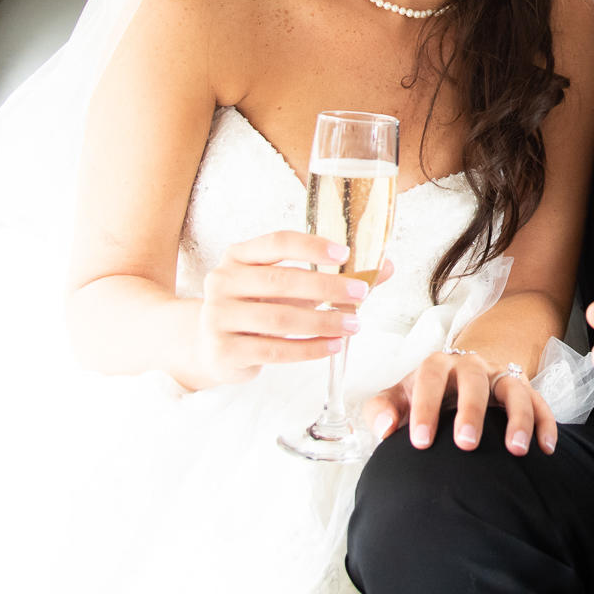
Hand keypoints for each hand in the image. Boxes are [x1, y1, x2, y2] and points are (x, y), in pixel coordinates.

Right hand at [195, 231, 392, 385]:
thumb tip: (386, 267)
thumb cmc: (257, 308)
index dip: (311, 246)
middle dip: (327, 286)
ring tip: (353, 324)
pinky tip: (332, 345)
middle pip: (281, 280)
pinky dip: (309, 348)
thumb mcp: (287, 286)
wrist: (207, 346)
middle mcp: (223, 282)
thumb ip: (332, 276)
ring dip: (323, 321)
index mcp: (238, 256)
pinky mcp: (223, 350)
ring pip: (280, 319)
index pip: (276, 242)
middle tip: (361, 292)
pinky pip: (275, 349)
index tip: (345, 253)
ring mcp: (218, 317)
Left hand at [366, 351, 558, 456]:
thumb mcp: (401, 396)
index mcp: (438, 366)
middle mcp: (471, 367)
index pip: (430, 378)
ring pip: (514, 388)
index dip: (426, 407)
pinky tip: (545, 449)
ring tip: (515, 450)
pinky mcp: (524, 390)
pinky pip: (540, 402)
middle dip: (471, 410)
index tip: (421, 442)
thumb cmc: (426, 395)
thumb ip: (383, 409)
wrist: (461, 375)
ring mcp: (500, 377)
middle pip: (474, 380)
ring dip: (517, 418)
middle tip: (466, 443)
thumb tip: (384, 428)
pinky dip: (545, 423)